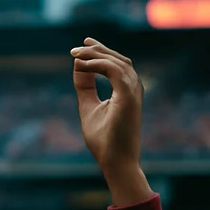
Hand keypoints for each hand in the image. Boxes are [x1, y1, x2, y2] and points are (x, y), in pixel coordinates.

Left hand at [73, 39, 145, 182]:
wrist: (115, 162)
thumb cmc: (104, 140)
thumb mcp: (89, 107)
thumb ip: (85, 87)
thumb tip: (78, 66)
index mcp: (126, 90)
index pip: (115, 64)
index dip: (99, 53)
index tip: (81, 47)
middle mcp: (133, 87)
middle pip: (117, 59)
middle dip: (96, 50)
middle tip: (76, 47)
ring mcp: (133, 92)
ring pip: (116, 62)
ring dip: (95, 55)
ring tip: (76, 54)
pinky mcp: (128, 97)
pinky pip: (114, 71)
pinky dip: (99, 65)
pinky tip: (83, 64)